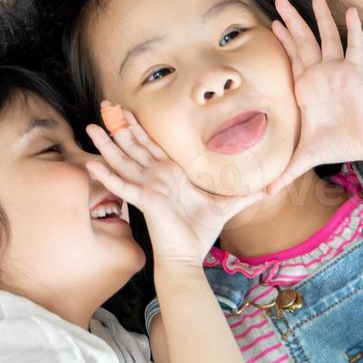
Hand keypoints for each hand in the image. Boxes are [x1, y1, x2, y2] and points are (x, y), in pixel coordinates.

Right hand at [86, 103, 263, 267]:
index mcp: (168, 174)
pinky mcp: (144, 201)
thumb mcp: (225, 206)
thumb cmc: (199, 233)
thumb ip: (244, 194)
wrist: (186, 257)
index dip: (137, 127)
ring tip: (90, 127)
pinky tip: (93, 165)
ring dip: (106, 144)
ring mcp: (147, 188)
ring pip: (123, 160)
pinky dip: (107, 176)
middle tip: (103, 105)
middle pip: (132, 145)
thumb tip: (272, 188)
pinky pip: (123, 186)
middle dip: (118, 125)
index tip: (126, 110)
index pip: (149, 144)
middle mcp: (153, 177)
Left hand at [265, 0, 362, 194]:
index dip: (282, 41)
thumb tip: (264, 195)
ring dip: (319, 17)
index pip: (291, 58)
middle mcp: (319, 73)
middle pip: (303, 41)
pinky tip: (350, 10)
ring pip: (326, 37)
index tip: (271, 22)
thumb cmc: (340, 144)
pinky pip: (353, 46)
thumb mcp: (304, 156)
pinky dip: (352, 29)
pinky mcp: (354, 71)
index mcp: (306, 87)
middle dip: (291, 20)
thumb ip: (284, 172)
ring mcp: (337, 70)